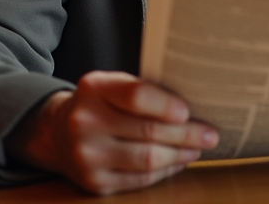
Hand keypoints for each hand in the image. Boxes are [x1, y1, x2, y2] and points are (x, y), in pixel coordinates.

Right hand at [12, 71, 218, 194]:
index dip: (165, 105)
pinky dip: (165, 171)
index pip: (135, 96)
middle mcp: (85, 122)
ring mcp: (87, 156)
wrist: (58, 133)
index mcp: (93, 88)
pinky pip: (140, 180)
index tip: (188, 111)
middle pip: (147, 132)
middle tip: (210, 134)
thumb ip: (143, 90)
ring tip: (198, 148)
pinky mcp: (94, 182)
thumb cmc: (99, 104)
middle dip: (185, 134)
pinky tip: (178, 161)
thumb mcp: (112, 84)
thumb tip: (195, 102)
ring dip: (180, 155)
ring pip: (147, 160)